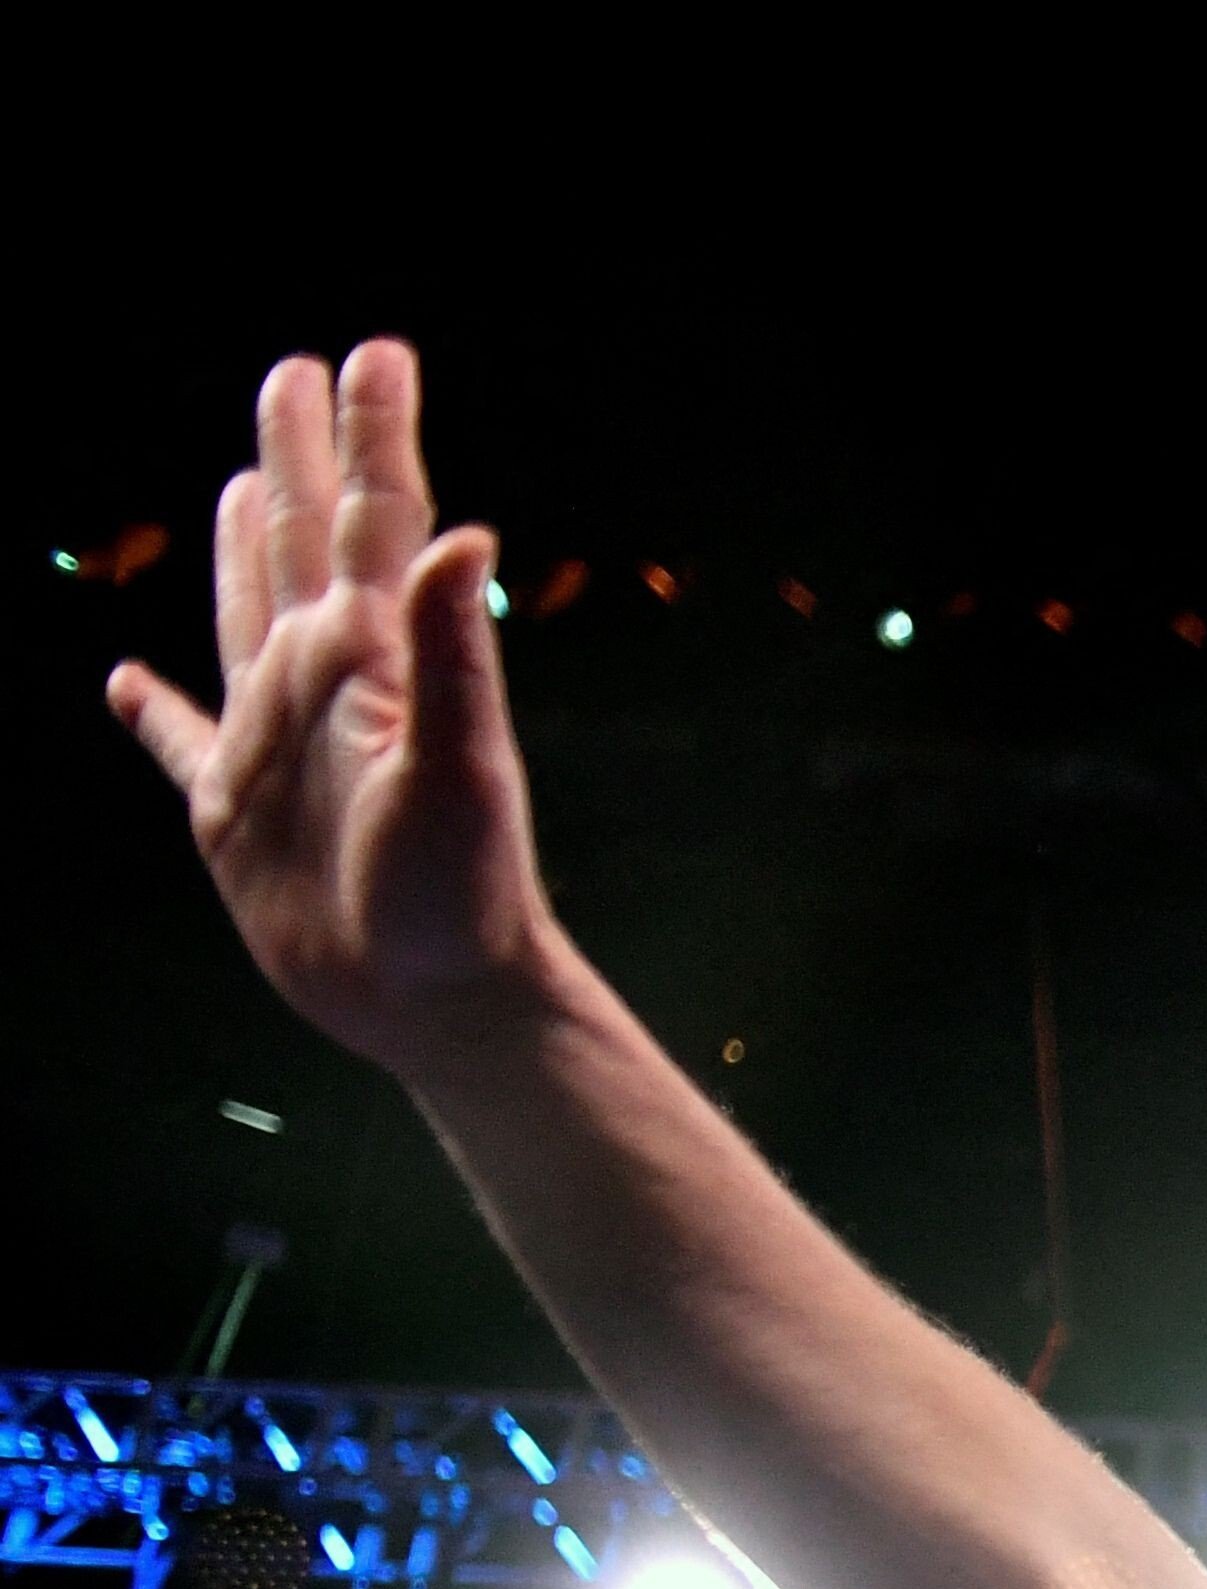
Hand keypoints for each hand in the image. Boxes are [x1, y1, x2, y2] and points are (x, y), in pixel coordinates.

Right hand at [107, 342, 564, 1075]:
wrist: (437, 1001)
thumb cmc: (461, 893)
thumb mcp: (459, 766)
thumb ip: (456, 652)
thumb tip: (462, 534)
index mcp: (386, 663)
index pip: (376, 522)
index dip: (373, 437)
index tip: (373, 353)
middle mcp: (332, 686)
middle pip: (304, 542)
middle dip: (299, 456)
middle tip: (293, 371)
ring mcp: (280, 744)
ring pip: (247, 616)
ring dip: (239, 548)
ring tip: (230, 483)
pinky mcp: (235, 812)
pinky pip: (183, 747)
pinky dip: (155, 713)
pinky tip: (128, 684)